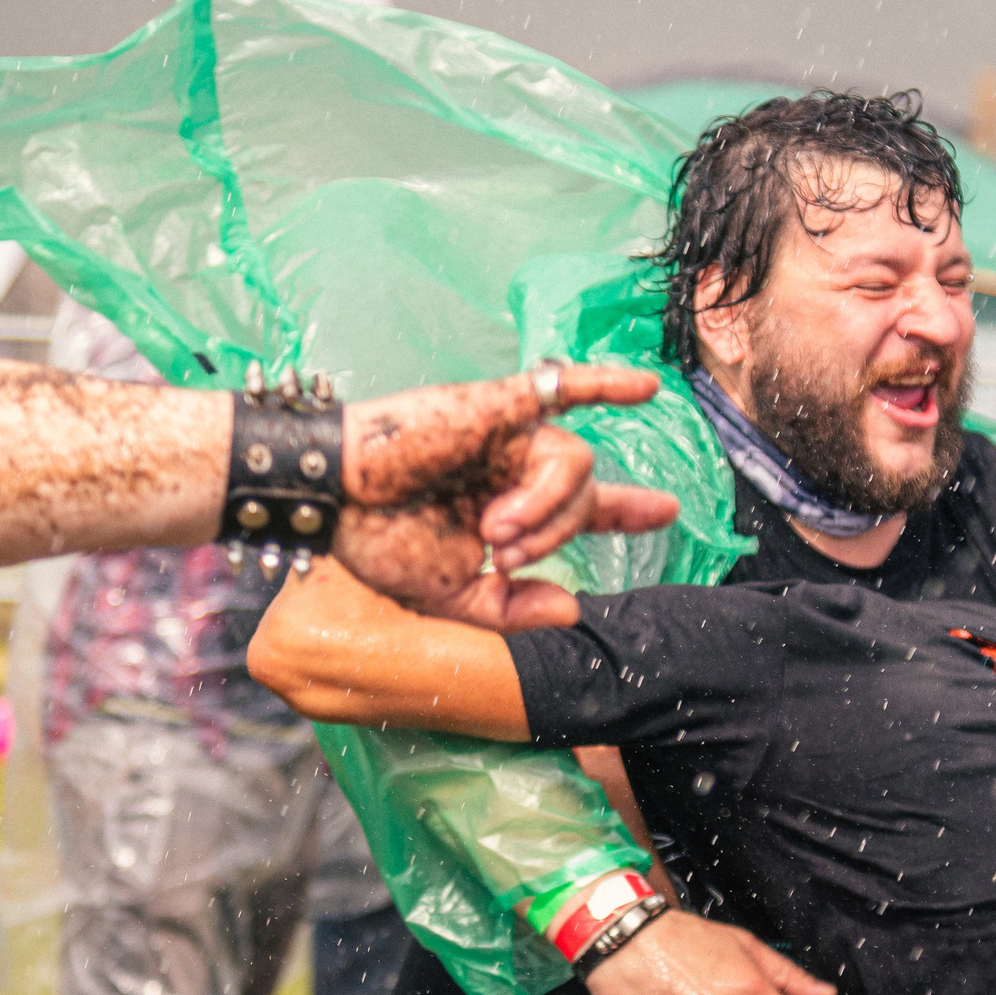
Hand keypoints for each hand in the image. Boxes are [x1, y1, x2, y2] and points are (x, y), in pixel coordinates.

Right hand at [331, 365, 678, 613]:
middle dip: (552, 534)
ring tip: (492, 526)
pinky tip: (649, 390)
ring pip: (573, 461)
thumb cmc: (378, 540)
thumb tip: (573, 610)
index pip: (584, 509)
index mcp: (513, 510)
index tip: (665, 514)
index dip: (627, 511)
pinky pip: (563, 389)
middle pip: (582, 494)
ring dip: (545, 505)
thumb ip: (510, 610)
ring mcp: (509, 435)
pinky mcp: (494, 406)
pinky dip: (606, 384)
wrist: (330, 500)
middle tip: (498, 550)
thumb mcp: (449, 595)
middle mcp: (518, 469)